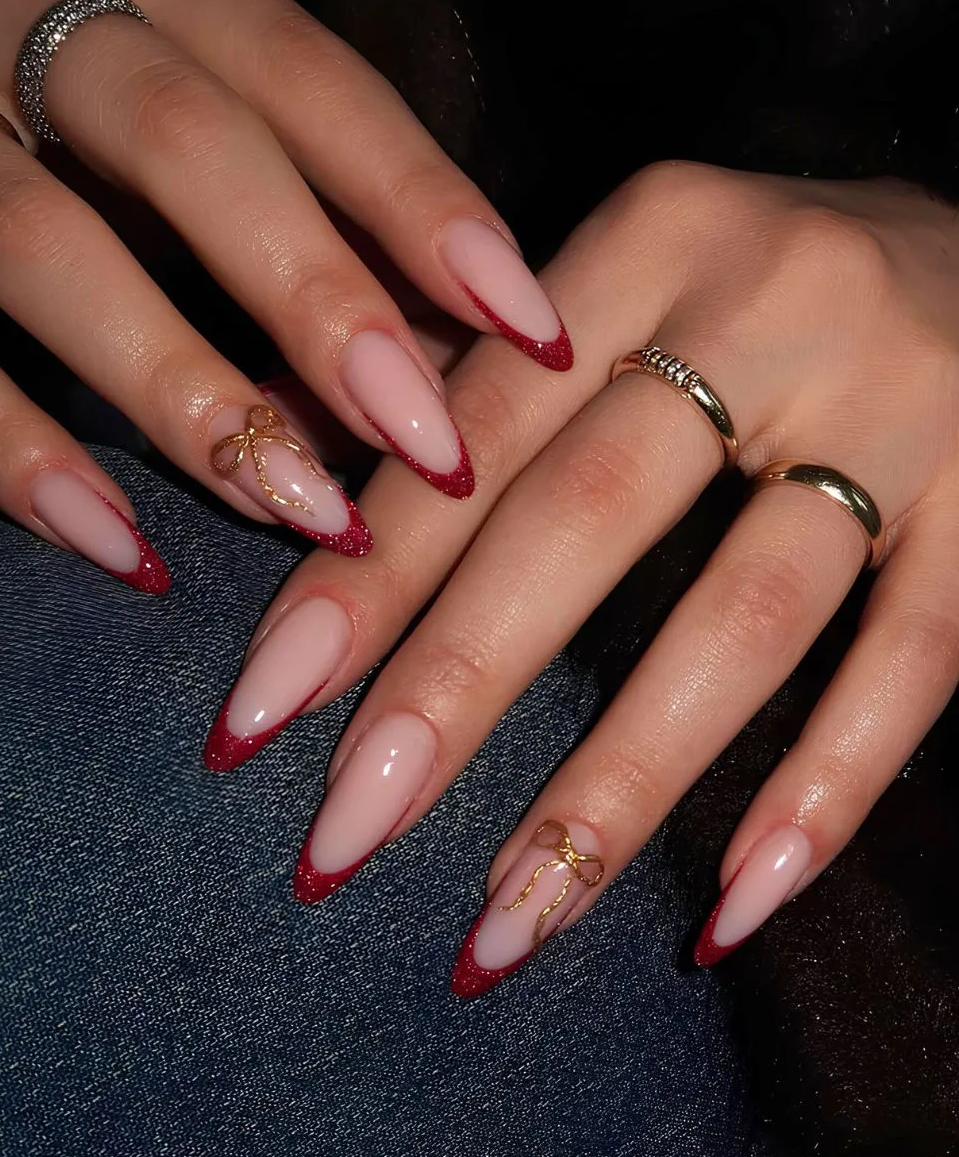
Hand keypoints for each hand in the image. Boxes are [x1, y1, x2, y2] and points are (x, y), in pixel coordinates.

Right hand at [0, 0, 566, 588]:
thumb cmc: (43, 94)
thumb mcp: (164, 99)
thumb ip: (285, 190)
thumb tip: (442, 340)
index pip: (302, 72)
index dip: (420, 201)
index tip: (527, 327)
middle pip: (184, 140)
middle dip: (317, 297)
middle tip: (423, 438)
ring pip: (39, 241)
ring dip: (185, 388)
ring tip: (300, 507)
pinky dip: (19, 452)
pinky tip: (121, 548)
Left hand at [206, 161, 958, 988]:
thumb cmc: (775, 281)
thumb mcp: (635, 275)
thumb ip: (479, 369)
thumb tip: (289, 475)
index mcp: (653, 236)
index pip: (479, 424)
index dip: (366, 571)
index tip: (262, 709)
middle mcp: (775, 304)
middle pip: (585, 514)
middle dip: (452, 688)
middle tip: (343, 834)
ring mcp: (904, 405)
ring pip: (745, 616)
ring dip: (616, 783)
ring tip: (508, 920)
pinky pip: (913, 664)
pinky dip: (821, 792)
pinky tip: (728, 909)